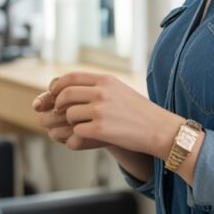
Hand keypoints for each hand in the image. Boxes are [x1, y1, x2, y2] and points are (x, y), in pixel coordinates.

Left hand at [33, 72, 176, 156]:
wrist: (159, 129)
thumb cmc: (139, 112)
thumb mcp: (119, 90)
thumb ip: (96, 86)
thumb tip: (67, 87)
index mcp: (106, 80)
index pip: (70, 77)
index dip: (57, 86)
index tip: (54, 95)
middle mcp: (102, 92)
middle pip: (66, 94)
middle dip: (59, 105)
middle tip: (61, 112)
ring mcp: (100, 110)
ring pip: (70, 114)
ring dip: (72, 122)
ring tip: (86, 124)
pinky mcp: (100, 129)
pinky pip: (77, 131)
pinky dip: (81, 135)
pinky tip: (93, 135)